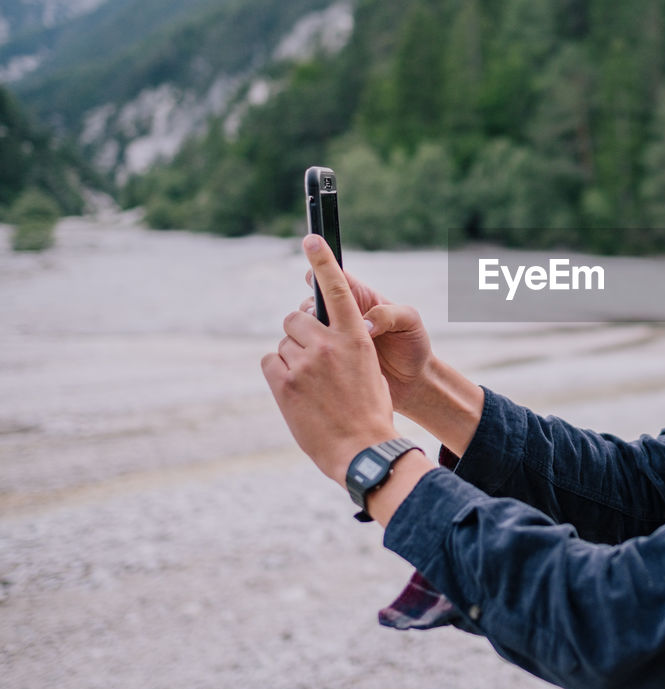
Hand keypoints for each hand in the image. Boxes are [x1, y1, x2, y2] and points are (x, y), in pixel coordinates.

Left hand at [262, 235, 404, 483]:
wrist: (362, 449)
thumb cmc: (370, 411)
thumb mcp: (367, 369)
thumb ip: (345, 346)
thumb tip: (317, 336)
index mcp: (357, 337)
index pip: (337, 290)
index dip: (324, 262)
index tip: (311, 239)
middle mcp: (330, 344)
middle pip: (296, 318)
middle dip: (299, 333)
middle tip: (312, 359)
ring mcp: (306, 363)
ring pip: (283, 343)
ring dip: (291, 359)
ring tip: (310, 387)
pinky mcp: (285, 382)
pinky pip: (270, 362)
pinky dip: (278, 374)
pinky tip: (296, 394)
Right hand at [303, 269, 433, 420]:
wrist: (411, 380)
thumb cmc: (412, 345)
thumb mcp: (409, 323)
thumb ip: (388, 315)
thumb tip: (365, 324)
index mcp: (361, 298)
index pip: (335, 278)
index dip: (321, 271)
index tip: (313, 273)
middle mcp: (343, 315)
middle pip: (312, 302)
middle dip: (310, 308)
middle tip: (321, 319)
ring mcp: (334, 337)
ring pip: (305, 326)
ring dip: (308, 331)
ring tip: (324, 343)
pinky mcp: (329, 359)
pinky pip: (308, 351)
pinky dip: (307, 352)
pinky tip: (317, 360)